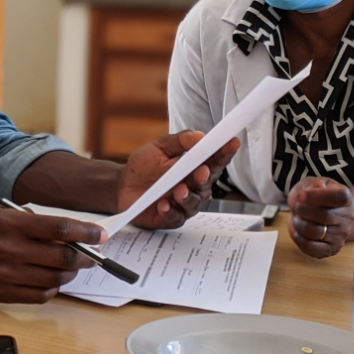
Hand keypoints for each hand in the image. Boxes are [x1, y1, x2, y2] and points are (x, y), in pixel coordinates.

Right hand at [0, 205, 107, 303]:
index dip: (84, 233)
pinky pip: (38, 296)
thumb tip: (66, 232)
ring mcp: (5, 274)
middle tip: (90, 256)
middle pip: (60, 258)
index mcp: (11, 224)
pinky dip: (52, 290)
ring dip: (69, 275)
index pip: (58, 229)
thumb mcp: (2, 211)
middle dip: (83, 258)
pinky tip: (52, 281)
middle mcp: (9, 249)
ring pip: (53, 280)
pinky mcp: (1, 292)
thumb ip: (32, 220)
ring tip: (71, 269)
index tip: (100, 235)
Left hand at [120, 131, 240, 229]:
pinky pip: (174, 217)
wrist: (121, 186)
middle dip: (205, 178)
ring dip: (187, 197)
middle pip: (206, 184)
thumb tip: (199, 135)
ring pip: (193, 203)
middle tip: (201, 170)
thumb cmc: (142, 166)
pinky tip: (163, 204)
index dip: (224, 152)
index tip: (232, 142)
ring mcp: (182, 204)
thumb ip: (179, 141)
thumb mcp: (159, 148)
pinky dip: (170, 211)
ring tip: (178, 190)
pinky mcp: (170, 218)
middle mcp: (192, 187)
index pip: (213, 161)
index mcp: (193, 168)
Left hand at [287, 176, 353, 258]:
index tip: (300, 196)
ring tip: (298, 219)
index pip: (337, 197)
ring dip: (300, 225)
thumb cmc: (313, 197)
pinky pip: (312, 248)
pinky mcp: (331, 249)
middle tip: (298, 208)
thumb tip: (318, 186)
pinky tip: (298, 232)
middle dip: (303, 211)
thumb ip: (313, 185)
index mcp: (345, 198)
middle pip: (324, 216)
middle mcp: (347, 217)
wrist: (315, 213)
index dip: (317, 197)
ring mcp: (341, 235)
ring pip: (316, 232)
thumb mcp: (311, 185)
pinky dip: (300, 240)